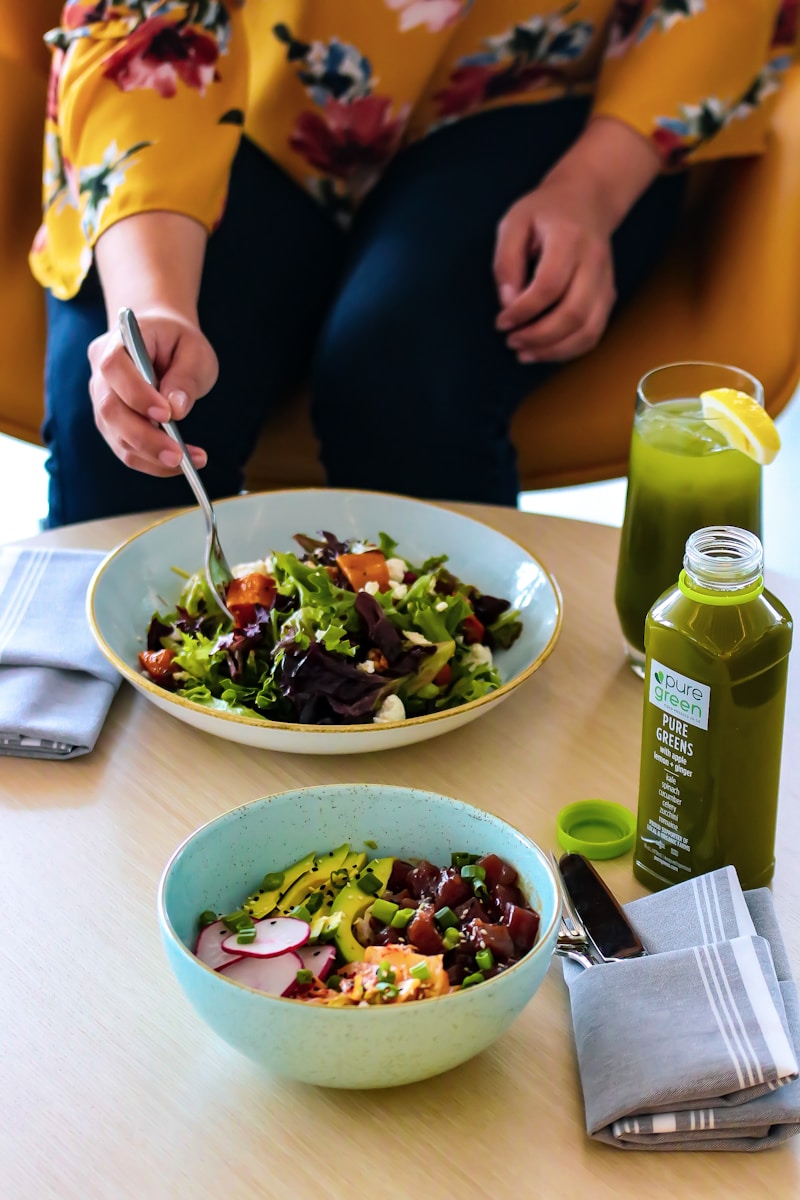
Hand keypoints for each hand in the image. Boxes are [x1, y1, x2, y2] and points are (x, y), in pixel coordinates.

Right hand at [88, 310, 217, 476]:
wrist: (159, 339)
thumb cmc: (177, 342)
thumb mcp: (194, 350)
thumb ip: (185, 376)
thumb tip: (176, 409)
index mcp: (118, 342)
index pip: (114, 368)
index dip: (136, 394)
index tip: (168, 415)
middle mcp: (101, 374)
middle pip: (110, 410)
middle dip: (144, 438)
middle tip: (178, 456)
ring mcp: (102, 401)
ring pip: (116, 436)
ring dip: (151, 456)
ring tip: (189, 462)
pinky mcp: (112, 423)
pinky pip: (125, 448)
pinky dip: (152, 462)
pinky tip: (179, 463)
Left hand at [493, 176, 615, 362]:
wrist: (587, 200)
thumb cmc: (545, 211)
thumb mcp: (514, 222)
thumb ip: (506, 261)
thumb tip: (508, 303)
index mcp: (569, 238)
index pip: (549, 286)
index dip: (523, 311)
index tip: (502, 321)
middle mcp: (594, 262)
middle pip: (573, 313)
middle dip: (538, 336)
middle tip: (511, 340)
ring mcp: (606, 281)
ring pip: (588, 330)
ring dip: (554, 351)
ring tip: (525, 353)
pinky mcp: (608, 296)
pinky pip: (594, 333)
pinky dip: (569, 350)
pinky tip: (545, 350)